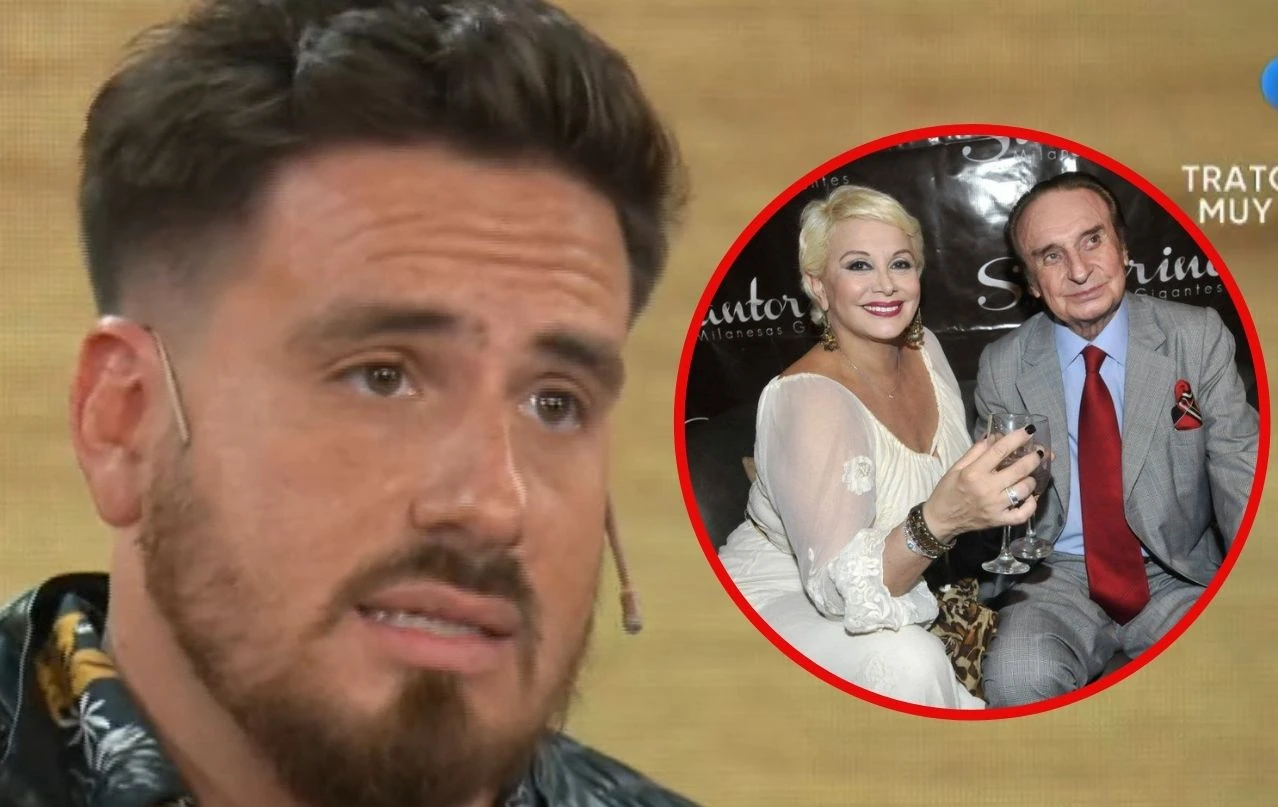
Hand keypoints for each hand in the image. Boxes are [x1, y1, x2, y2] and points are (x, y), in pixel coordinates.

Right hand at [921, 427, 1044, 541]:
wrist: (941, 519)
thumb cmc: (948, 490)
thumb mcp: (957, 467)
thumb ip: (976, 451)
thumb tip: (996, 436)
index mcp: (974, 472)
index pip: (1000, 450)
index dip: (1017, 438)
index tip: (1029, 431)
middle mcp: (987, 488)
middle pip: (1019, 470)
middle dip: (1034, 458)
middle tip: (1041, 452)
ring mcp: (995, 506)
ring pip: (1024, 490)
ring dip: (1032, 480)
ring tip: (1031, 475)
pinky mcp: (1000, 521)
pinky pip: (1023, 514)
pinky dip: (1031, 505)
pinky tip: (1032, 497)